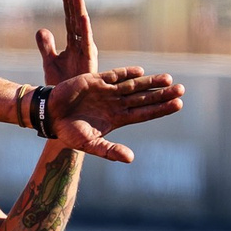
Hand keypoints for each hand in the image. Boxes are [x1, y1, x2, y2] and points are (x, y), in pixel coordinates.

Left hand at [35, 0, 98, 84]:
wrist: (64, 104)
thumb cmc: (60, 85)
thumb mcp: (50, 61)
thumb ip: (46, 45)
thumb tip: (41, 29)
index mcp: (74, 44)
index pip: (70, 19)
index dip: (68, 3)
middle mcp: (82, 45)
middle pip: (76, 18)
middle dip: (73, 1)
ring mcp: (86, 51)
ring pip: (82, 25)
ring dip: (79, 8)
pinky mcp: (88, 60)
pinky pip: (86, 41)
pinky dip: (84, 28)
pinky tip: (81, 15)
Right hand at [46, 65, 184, 162]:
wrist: (49, 116)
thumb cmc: (69, 133)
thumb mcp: (90, 145)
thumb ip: (109, 151)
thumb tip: (130, 159)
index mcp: (117, 119)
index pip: (145, 113)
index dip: (161, 109)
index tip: (179, 104)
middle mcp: (115, 104)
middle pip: (144, 98)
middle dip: (162, 94)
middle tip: (182, 89)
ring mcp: (106, 91)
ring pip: (133, 85)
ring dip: (150, 82)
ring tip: (168, 79)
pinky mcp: (95, 80)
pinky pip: (114, 75)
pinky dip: (126, 73)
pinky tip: (140, 71)